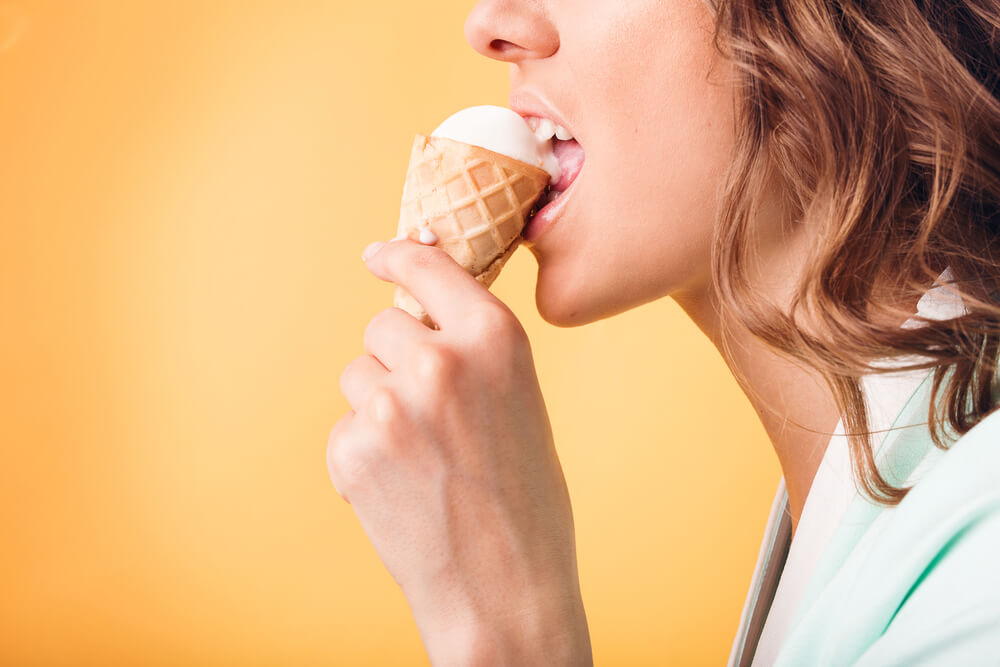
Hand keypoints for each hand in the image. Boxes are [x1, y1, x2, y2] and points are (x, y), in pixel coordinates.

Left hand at [328, 239, 591, 664]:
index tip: (378, 255)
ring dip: (377, 407)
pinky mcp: (352, 450)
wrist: (506, 588)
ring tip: (421, 460)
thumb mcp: (520, 402)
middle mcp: (439, 361)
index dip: (398, 258)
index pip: (428, 269)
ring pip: (357, 376)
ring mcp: (390, 406)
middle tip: (431, 416)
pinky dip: (361, 454)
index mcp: (494, 339)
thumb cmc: (525, 500)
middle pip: (381, 327)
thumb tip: (416, 320)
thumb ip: (473, 353)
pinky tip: (401, 490)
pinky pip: (342, 428)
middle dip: (396, 361)